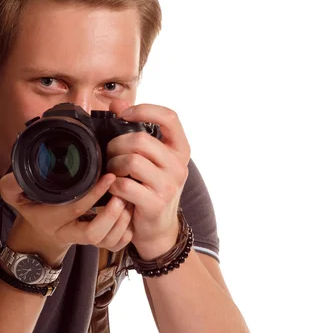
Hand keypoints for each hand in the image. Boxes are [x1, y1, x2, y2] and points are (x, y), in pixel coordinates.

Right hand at [0, 171, 133, 256]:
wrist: (42, 230)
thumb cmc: (34, 206)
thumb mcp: (16, 195)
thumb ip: (12, 185)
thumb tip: (17, 175)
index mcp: (51, 220)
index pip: (75, 208)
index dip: (94, 194)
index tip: (109, 177)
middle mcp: (68, 234)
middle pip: (94, 234)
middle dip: (111, 215)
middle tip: (122, 194)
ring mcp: (85, 241)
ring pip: (108, 241)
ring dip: (123, 221)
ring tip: (129, 200)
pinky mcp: (98, 244)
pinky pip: (117, 245)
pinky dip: (127, 231)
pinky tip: (130, 213)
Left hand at [105, 99, 190, 259]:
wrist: (158, 229)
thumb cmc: (151, 188)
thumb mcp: (151, 159)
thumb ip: (137, 130)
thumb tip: (117, 103)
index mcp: (180, 149)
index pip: (170, 117)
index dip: (145, 110)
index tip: (124, 114)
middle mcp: (179, 165)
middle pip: (141, 140)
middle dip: (116, 144)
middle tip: (109, 154)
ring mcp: (169, 185)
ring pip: (131, 161)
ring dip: (113, 165)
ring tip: (112, 172)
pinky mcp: (155, 203)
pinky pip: (125, 185)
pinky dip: (113, 185)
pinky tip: (113, 188)